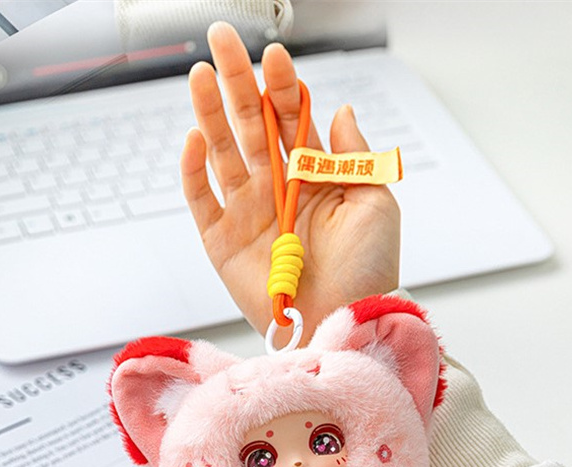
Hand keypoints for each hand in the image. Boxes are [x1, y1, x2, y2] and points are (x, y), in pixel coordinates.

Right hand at [181, 22, 400, 343]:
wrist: (343, 319)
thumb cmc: (367, 269)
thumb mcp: (376, 204)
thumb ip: (355, 156)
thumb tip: (341, 110)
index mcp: (314, 177)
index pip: (292, 121)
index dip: (283, 87)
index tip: (276, 56)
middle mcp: (278, 189)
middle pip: (251, 126)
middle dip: (237, 82)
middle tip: (222, 41)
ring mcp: (248, 213)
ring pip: (223, 154)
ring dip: (210, 113)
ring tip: (200, 75)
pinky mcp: (223, 242)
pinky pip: (202, 200)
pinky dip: (195, 172)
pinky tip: (196, 139)